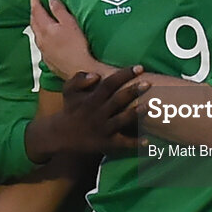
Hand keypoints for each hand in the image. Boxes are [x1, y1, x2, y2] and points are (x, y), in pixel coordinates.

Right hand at [25, 67, 147, 161]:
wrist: (61, 135)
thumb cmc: (71, 109)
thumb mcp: (69, 90)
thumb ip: (79, 78)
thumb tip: (97, 75)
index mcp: (92, 99)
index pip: (110, 83)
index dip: (124, 74)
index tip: (139, 67)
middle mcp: (98, 113)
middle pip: (118, 100)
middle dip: (133, 91)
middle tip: (148, 84)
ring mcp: (103, 129)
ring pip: (122, 120)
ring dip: (136, 114)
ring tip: (150, 106)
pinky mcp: (106, 143)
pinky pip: (122, 143)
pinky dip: (135, 143)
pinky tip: (147, 141)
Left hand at [30, 0, 105, 80]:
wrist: (79, 69)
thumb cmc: (77, 46)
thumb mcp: (70, 23)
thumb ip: (59, 10)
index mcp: (45, 28)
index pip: (36, 11)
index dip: (35, 1)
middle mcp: (41, 39)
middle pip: (33, 22)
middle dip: (34, 12)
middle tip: (36, 5)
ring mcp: (43, 50)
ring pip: (36, 34)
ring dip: (37, 24)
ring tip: (41, 19)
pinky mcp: (48, 59)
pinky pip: (41, 44)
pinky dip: (42, 36)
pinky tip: (47, 38)